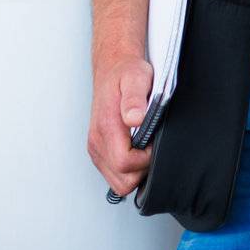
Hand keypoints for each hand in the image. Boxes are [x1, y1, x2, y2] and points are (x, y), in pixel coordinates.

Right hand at [87, 55, 154, 197]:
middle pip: (122, 181)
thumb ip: (135, 98)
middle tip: (150, 145)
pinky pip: (114, 175)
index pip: (124, 164)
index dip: (145, 159)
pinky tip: (136, 149)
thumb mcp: (136, 77)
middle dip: (141, 169)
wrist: (113, 66)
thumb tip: (135, 118)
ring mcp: (96, 148)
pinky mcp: (99, 151)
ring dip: (135, 171)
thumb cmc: (126, 72)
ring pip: (118, 183)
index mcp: (106, 127)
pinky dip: (128, 170)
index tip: (153, 142)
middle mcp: (97, 142)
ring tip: (144, 147)